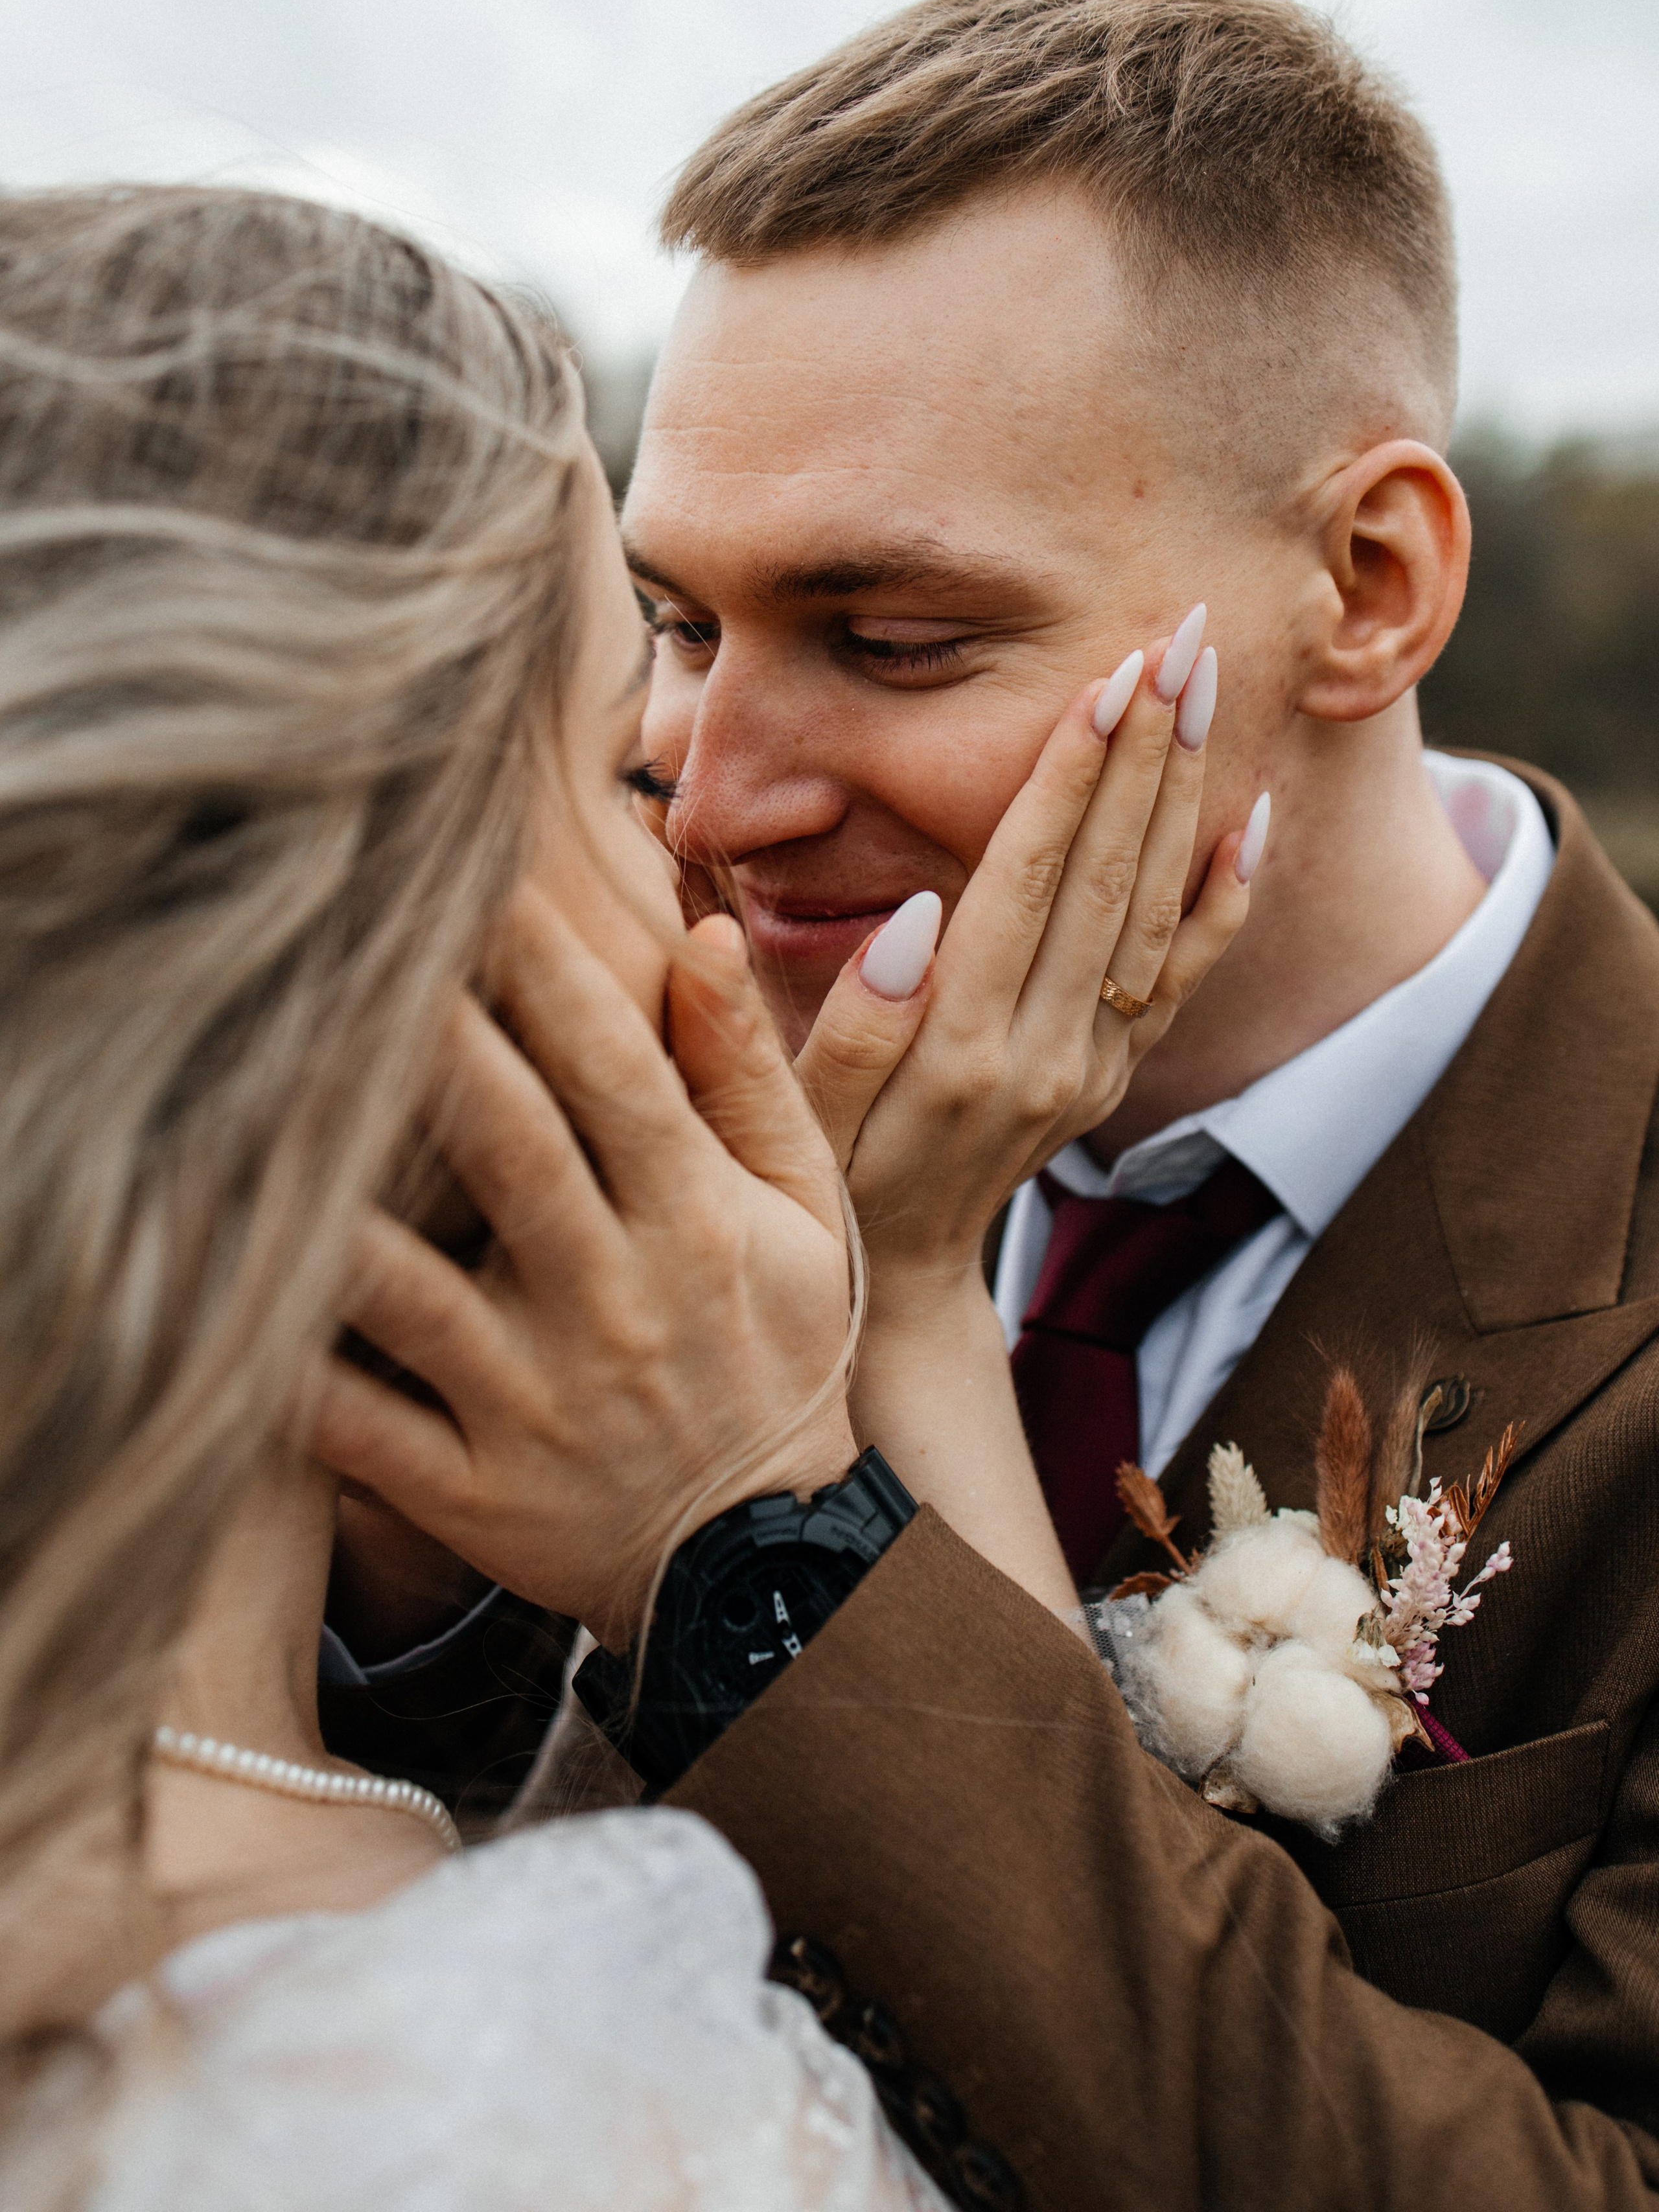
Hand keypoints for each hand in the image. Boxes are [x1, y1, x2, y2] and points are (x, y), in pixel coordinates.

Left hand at [307, 887, 856, 1649]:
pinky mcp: (472, 1492)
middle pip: (505, 1150)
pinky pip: (358, 1428)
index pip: (615, 1072)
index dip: (544, 966)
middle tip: (344, 936)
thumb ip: (751, 1079)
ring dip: (328, 1199)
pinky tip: (217, 1289)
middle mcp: (615, 1302)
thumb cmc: (779, 1353)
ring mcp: (536, 1404)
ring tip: (245, 1099)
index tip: (474, 869)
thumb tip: (703, 937)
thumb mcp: (806, 1216)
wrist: (767, 1572)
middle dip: (426, 1039)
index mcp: (696, 1222)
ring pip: (407, 1291)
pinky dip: (287, 1368)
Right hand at [798, 632, 1256, 1282]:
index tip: (1108, 678)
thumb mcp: (796, 1115)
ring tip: (1207, 685)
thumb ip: (853, 1023)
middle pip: (1107, 876)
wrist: (896, 1287)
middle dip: (1145, 749)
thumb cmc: (820, 1180)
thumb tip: (914, 916)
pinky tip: (1251, 818)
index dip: (1068, 777)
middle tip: (1178, 638)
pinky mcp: (1115, 1075)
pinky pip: (1185, 976)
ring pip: (1154, 909)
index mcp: (956, 1046)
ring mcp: (1091, 1067)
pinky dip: (1224, 897)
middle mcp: (1042, 1053)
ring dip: (1184, 792)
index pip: (1026, 882)